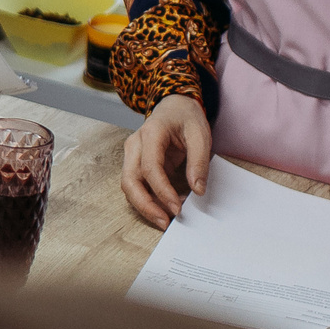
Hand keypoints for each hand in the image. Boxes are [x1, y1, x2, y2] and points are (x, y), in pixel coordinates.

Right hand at [121, 92, 212, 228]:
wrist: (174, 105)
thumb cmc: (186, 117)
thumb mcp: (200, 134)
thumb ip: (199, 161)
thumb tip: (197, 190)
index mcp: (150, 133)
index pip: (150, 168)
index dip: (162, 191)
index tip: (177, 208)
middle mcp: (135, 145)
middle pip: (129, 181)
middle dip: (145, 206)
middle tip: (165, 222)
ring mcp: (132, 155)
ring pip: (129, 186)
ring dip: (145, 206)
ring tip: (167, 218)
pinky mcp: (136, 163)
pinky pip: (137, 185)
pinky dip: (149, 199)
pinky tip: (166, 206)